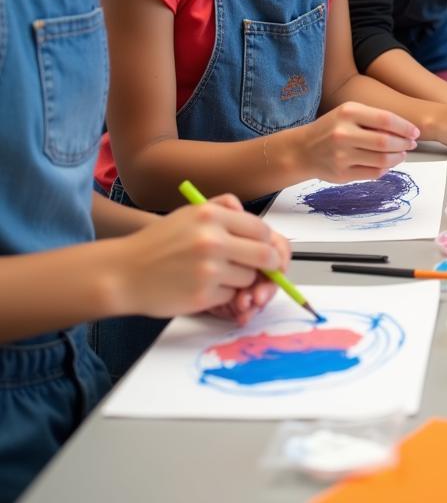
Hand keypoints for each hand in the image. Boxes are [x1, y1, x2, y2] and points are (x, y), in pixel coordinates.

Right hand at [116, 194, 284, 317]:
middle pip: (264, 255)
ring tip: (217, 274)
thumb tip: (250, 216)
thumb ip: (223, 207)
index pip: (261, 229)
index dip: (266, 241)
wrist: (123, 272)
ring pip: (248, 278)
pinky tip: (202, 287)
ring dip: (239, 279)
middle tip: (262, 267)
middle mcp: (212, 240)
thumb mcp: (189, 213)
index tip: (264, 248)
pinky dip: (222, 294)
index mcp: (211, 215)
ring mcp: (208, 269)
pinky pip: (230, 296)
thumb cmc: (158, 242)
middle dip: (267, 263)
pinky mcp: (202, 295)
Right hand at [300, 101, 418, 182]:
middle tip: (412, 144)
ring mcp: (341, 156)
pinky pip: (373, 173)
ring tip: (402, 154)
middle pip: (386, 141)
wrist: (302, 150)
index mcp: (347, 113)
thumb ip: (373, 118)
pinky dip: (386, 169)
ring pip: (382, 160)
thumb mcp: (348, 113)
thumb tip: (406, 131)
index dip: (405, 127)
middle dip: (404, 144)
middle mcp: (343, 133)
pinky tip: (388, 163)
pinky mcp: (341, 174)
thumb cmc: (331, 128)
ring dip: (398, 158)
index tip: (415, 132)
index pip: (385, 119)